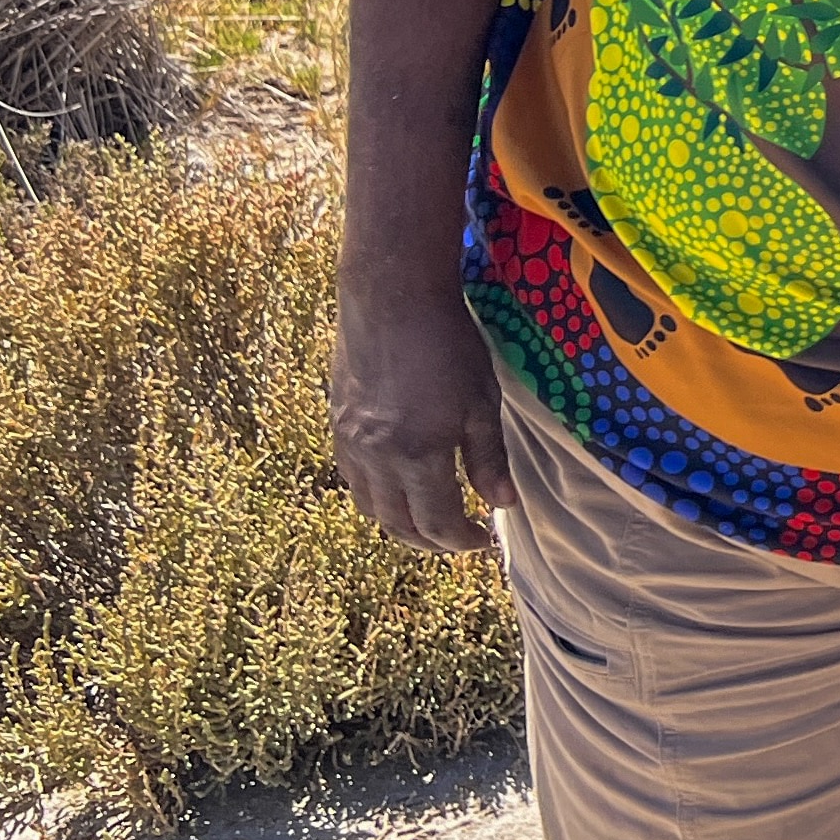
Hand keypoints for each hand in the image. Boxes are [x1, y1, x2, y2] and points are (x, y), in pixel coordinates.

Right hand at [329, 266, 514, 554]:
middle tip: (459, 538)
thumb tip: (503, 505)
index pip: (437, 524)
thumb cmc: (449, 344)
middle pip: (398, 525)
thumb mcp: (482, 402)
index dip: (463, 541)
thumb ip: (488, 459)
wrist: (392, 297)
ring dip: (400, 524)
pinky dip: (375, 497)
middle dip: (431, 542)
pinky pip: (352, 480)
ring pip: (370, 508)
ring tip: (429, 521)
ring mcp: (350, 443)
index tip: (486, 538)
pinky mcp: (336, 425)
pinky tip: (396, 489)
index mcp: (418, 455)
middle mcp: (377, 459)